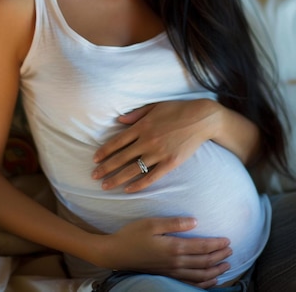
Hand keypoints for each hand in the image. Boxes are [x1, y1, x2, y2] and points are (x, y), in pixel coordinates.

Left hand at [92, 100, 220, 191]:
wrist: (201, 118)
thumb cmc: (177, 109)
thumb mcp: (154, 106)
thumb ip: (135, 114)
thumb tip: (118, 120)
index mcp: (142, 126)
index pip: (117, 142)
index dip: (104, 152)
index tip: (95, 160)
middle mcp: (147, 140)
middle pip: (121, 157)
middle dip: (105, 168)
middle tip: (94, 176)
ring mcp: (159, 152)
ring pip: (133, 169)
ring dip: (117, 179)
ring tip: (105, 186)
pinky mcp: (170, 162)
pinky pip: (151, 177)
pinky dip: (138, 184)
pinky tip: (128, 189)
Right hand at [94, 217, 231, 288]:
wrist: (116, 253)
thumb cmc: (132, 234)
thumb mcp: (152, 223)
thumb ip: (174, 222)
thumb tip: (195, 222)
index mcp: (173, 247)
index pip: (201, 247)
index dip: (216, 244)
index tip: (228, 240)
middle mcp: (175, 262)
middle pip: (204, 261)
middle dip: (219, 256)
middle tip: (231, 250)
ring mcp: (171, 271)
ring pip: (200, 275)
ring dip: (215, 270)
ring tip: (226, 265)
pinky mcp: (166, 276)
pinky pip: (190, 283)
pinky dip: (203, 283)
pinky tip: (210, 280)